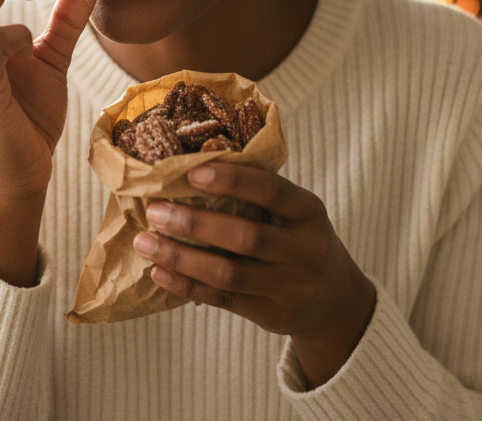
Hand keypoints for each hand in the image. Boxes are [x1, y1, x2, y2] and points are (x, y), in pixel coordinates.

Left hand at [132, 163, 376, 386]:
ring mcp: (292, 287)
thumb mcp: (295, 214)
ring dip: (181, 258)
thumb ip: (258, 196)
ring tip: (145, 242)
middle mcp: (306, 250)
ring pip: (229, 273)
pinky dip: (187, 285)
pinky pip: (223, 299)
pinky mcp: (273, 315)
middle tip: (155, 211)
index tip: (191, 173)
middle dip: (195, 224)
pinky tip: (160, 272)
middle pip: (246, 236)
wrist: (336, 301)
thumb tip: (189, 168)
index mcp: (309, 211)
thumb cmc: (298, 241)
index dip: (231, 180)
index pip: (272, 190)